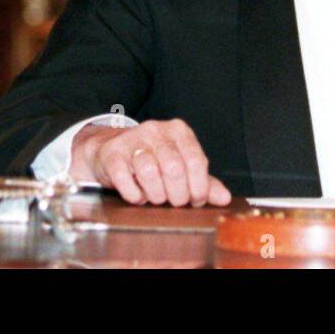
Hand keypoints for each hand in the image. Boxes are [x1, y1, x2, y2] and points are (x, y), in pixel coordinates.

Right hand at [70, 119, 231, 207]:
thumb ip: (203, 181)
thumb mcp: (180, 166)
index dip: (199, 187)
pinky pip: (125, 178)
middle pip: (174, 168)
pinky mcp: (112, 153)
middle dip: (177, 194)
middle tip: (175, 203)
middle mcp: (156, 130)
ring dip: (155, 195)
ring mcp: (132, 140)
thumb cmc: (152, 160)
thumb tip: (224, 198)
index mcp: (179, 131)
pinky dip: (134, 194)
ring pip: (149, 171)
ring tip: (156, 198)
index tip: (195, 200)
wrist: (110, 151)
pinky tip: (138, 196)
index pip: (196, 161)